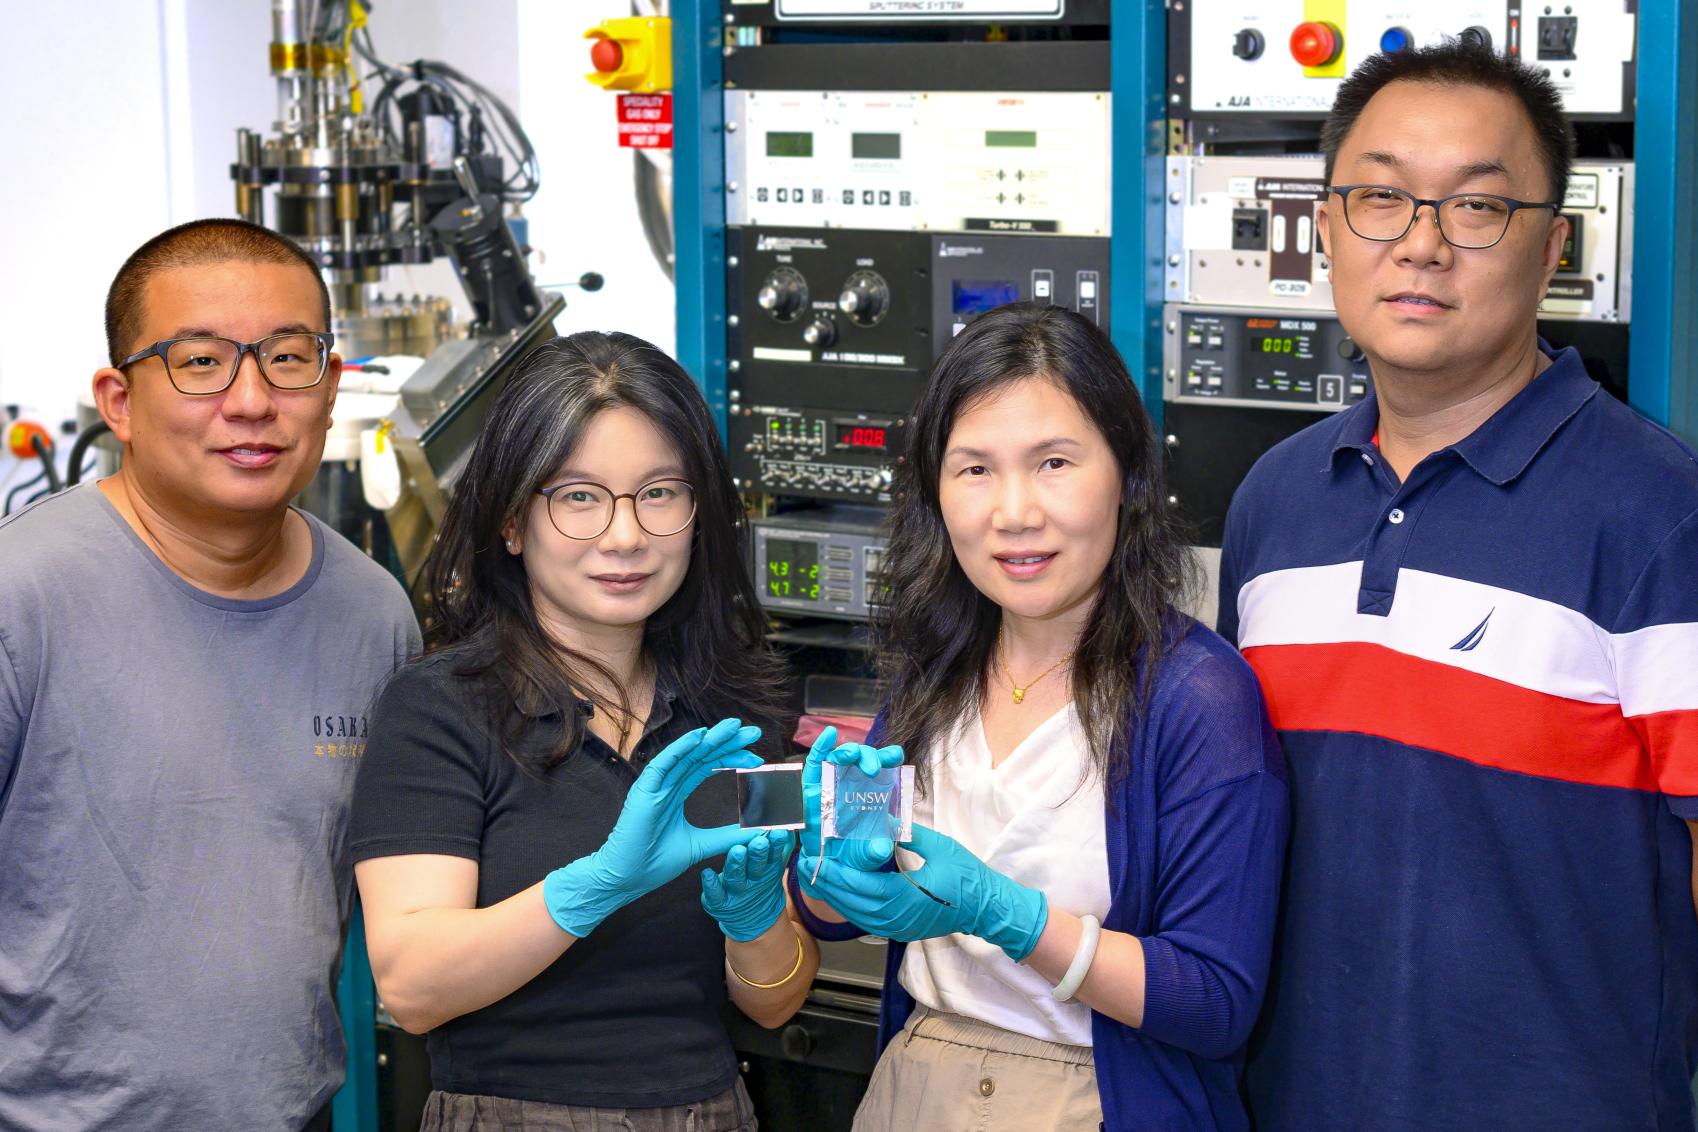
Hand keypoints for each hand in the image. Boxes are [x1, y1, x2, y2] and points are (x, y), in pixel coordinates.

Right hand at [544, 718, 762, 936]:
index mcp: (675, 793)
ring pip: (685, 754)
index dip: (731, 757)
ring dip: (710, 738)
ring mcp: (653, 786)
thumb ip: (726, 836)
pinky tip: (701, 736)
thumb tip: (757, 832)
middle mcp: (665, 784)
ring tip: (735, 727)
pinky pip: (663, 764)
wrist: (626, 879)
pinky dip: (681, 748)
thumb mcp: (700, 846)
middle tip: (754, 733)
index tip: (756, 757)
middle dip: (727, 742)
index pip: (707, 766)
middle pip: (700, 755)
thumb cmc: (654, 862)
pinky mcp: (643, 792)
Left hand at [701, 828, 795, 940]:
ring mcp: (737, 891)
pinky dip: (711, 884)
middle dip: (758, 853)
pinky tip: (707, 873)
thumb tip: (790, 823)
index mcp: (768, 868)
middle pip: (757, 866)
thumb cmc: (760, 879)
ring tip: (737, 851)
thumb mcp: (774, 864)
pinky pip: (715, 894)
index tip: (778, 832)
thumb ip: (782, 843)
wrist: (753, 917)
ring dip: (736, 864)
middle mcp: (753, 879)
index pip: (774, 854)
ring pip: (736, 877)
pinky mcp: (720, 902)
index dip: (776, 844)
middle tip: (759, 841)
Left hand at [798, 824, 1048, 962]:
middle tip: (805, 866)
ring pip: (855, 915)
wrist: (988, 908)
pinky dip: (849, 905)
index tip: (818, 859)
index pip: (862, 887)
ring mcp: (898, 928)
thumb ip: (907, 834)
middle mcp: (897, 919)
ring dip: (834, 896)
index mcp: (906, 898)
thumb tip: (883, 819)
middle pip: (851, 904)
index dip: (837, 874)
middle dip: (826, 885)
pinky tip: (839, 890)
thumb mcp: (939, 846)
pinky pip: (866, 920)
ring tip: (816, 876)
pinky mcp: (900, 930)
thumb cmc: (967, 877)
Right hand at [801, 726, 904, 869]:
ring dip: (846, 752)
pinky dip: (820, 748)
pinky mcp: (811, 788)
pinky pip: (814, 764)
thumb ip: (875, 851)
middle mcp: (853, 783)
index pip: (883, 769)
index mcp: (872, 792)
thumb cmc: (852, 852)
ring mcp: (831, 782)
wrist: (828, 865)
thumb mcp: (867, 855)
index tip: (896, 755)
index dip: (889, 758)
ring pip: (839, 758)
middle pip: (861, 760)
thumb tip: (881, 848)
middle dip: (868, 757)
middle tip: (873, 769)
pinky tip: (829, 735)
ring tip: (852, 754)